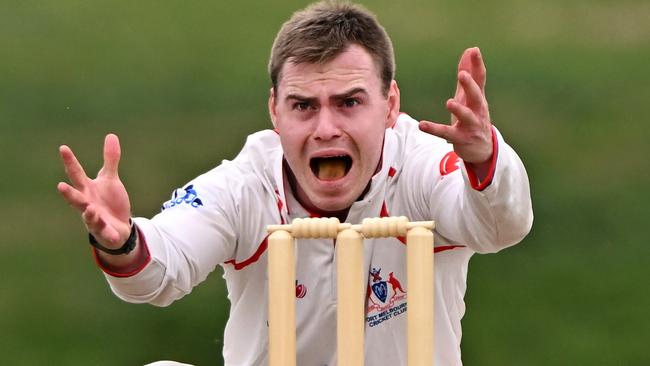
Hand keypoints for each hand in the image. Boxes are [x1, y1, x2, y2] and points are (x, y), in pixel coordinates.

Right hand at [57, 134, 131, 248]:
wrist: (118, 227)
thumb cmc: (109, 201)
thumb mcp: (111, 179)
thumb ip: (110, 160)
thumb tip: (111, 135)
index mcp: (87, 189)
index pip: (77, 174)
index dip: (70, 161)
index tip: (63, 148)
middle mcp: (87, 204)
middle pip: (76, 198)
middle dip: (69, 193)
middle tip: (60, 186)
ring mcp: (94, 219)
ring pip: (88, 217)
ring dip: (88, 214)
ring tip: (90, 208)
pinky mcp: (105, 232)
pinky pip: (105, 232)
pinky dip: (106, 231)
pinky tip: (109, 230)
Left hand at [419, 47, 492, 163]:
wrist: (482, 149)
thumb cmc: (474, 117)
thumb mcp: (471, 96)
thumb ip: (469, 74)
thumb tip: (470, 50)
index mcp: (478, 98)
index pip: (480, 79)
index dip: (478, 65)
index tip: (475, 50)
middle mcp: (478, 110)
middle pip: (476, 96)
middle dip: (470, 85)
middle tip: (462, 75)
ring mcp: (471, 125)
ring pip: (466, 116)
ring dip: (458, 110)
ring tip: (449, 103)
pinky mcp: (461, 138)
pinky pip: (446, 133)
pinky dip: (434, 129)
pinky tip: (422, 125)